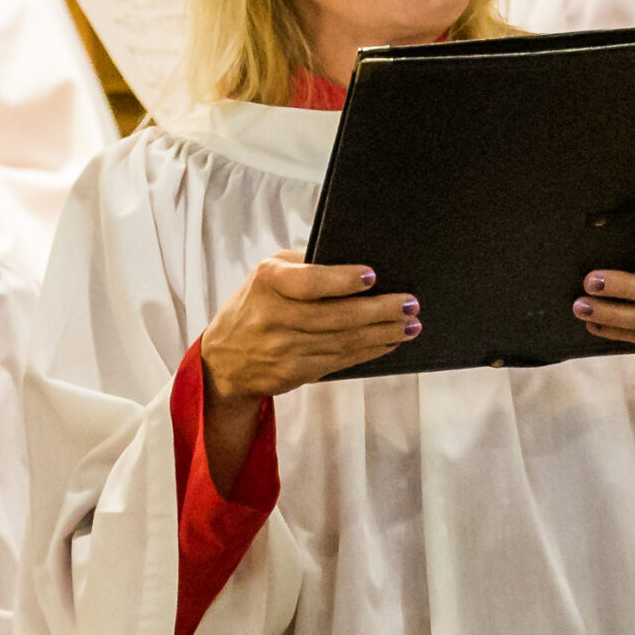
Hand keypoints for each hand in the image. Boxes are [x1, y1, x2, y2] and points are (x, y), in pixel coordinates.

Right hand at [200, 250, 418, 402]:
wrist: (222, 359)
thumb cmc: (255, 303)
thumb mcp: (268, 273)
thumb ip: (305, 264)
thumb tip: (358, 262)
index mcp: (268, 282)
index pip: (310, 282)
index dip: (343, 280)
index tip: (372, 276)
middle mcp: (275, 317)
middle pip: (337, 316)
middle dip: (381, 311)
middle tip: (410, 303)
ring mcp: (284, 349)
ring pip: (345, 341)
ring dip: (384, 333)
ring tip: (411, 324)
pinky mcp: (295, 373)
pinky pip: (341, 360)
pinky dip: (370, 351)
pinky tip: (390, 341)